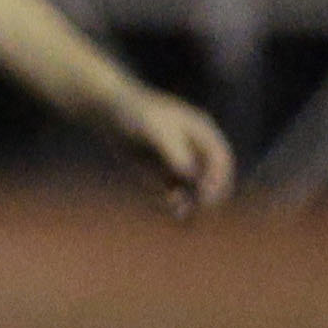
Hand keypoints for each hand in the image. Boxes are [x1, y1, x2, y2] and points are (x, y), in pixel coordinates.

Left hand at [103, 79, 234, 220]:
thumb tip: (190, 174)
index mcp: (202, 132)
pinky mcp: (162, 172)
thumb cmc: (134, 114)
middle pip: (211, 177)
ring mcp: (180, 161)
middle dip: (207, 196)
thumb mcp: (154, 129)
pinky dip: (173, 201)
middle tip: (198, 212)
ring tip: (180, 215)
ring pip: (193, 188)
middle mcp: (195, 148)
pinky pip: (173, 191)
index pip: (220, 160)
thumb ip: (173, 150)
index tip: (207, 197)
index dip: (218, 179)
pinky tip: (167, 208)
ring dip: (191, 203)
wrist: (107, 112)